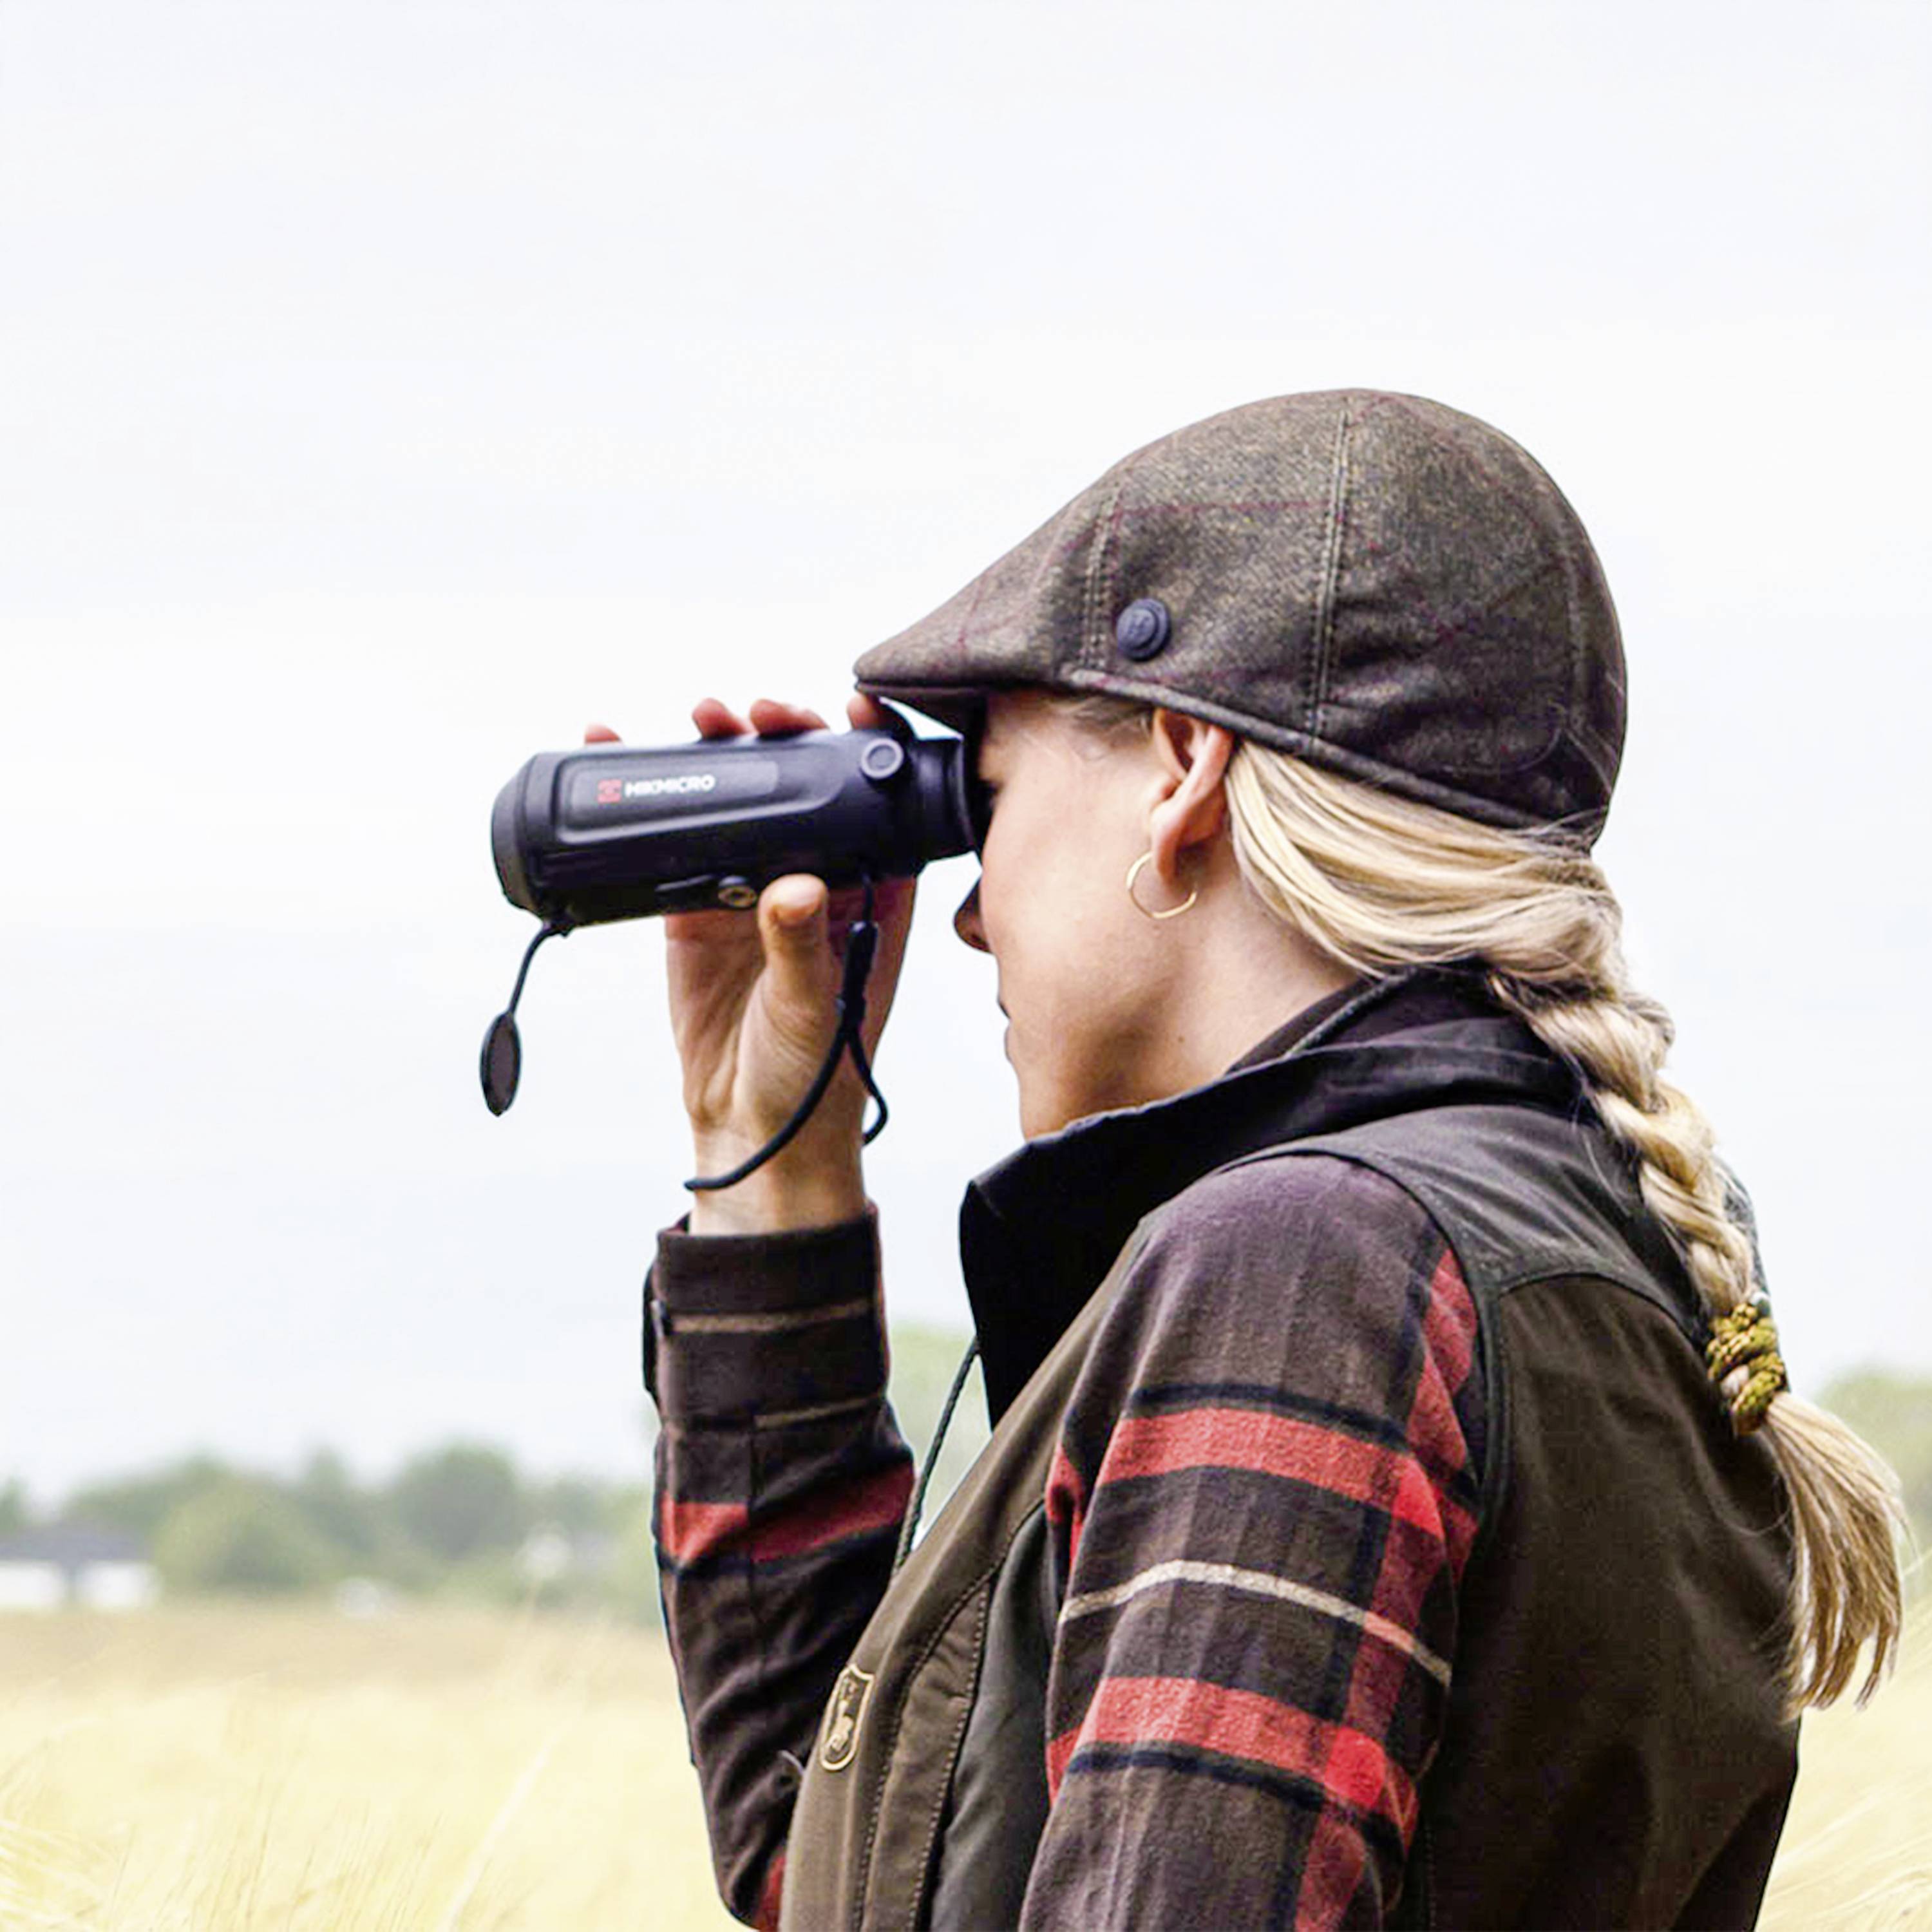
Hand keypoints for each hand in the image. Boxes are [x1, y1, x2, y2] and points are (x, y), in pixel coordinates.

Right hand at [586, 696, 915, 1233]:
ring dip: (717, 750)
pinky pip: (674, 838)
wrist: (750, 1128)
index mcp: (871, 891)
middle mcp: (816, 876)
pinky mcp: (693, 907)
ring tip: (698, 716)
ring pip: (738, 797)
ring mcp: (750, 886)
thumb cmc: (814, 1075)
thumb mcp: (815, 1007)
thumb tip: (798, 885)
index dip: (866, 745)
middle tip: (754, 714)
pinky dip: (649, 797)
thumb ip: (804, 946)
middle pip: (800, 781)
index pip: (876, 799)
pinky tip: (623, 752)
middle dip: (779, 734)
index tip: (852, 706)